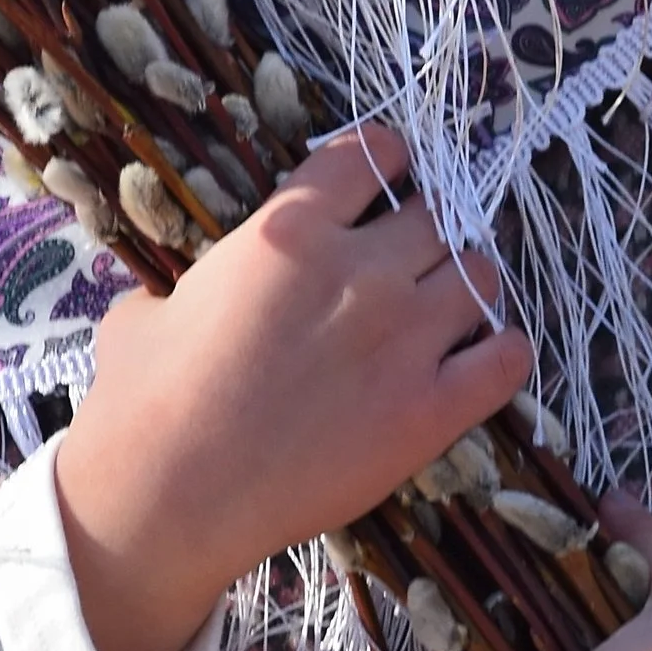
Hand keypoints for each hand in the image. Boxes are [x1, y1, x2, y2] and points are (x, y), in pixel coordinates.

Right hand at [53, 123, 531, 650]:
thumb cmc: (143, 404)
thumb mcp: (146, 312)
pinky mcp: (431, 409)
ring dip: (465, 285)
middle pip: (434, 215)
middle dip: (421, 234)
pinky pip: (507, 360)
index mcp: (291, 231)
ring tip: (444, 308)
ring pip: (480, 275)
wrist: (170, 496)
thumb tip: (175, 303)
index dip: (384, 162)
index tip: (386, 179)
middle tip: (404, 263)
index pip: (371, 154)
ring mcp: (405, 339)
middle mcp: (361, 272)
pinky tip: (482, 361)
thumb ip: (185, 287)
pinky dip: (503, 354)